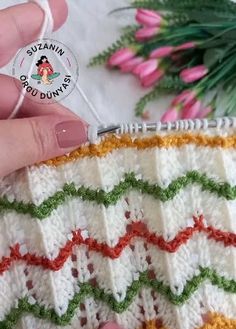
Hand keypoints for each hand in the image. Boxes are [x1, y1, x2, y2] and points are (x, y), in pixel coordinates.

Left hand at [0, 0, 86, 177]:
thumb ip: (30, 139)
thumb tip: (77, 132)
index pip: (0, 36)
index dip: (29, 22)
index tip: (60, 9)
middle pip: (12, 91)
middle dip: (48, 113)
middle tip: (79, 138)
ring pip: (8, 120)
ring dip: (36, 138)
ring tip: (62, 160)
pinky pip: (3, 140)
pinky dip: (20, 150)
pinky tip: (36, 163)